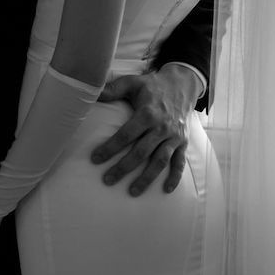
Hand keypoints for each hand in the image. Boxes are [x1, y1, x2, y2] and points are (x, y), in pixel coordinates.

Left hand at [92, 64, 201, 195]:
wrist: (182, 85)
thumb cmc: (152, 86)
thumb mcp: (132, 82)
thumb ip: (113, 89)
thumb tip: (92, 91)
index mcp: (147, 113)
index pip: (126, 134)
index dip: (110, 148)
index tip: (95, 159)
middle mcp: (161, 127)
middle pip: (141, 152)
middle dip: (123, 168)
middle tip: (108, 180)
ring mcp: (173, 137)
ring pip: (159, 161)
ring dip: (146, 178)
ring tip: (132, 192)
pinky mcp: (182, 142)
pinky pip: (179, 162)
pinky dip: (174, 176)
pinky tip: (166, 190)